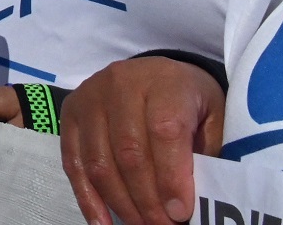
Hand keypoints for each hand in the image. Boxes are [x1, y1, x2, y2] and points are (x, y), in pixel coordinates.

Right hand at [59, 57, 226, 224]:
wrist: (158, 73)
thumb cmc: (190, 101)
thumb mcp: (213, 118)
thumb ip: (204, 155)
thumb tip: (188, 204)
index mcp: (162, 82)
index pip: (164, 131)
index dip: (171, 177)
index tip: (180, 213)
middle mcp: (120, 84)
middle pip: (128, 151)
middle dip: (146, 199)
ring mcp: (89, 99)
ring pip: (99, 162)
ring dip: (120, 203)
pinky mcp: (70, 115)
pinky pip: (73, 163)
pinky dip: (87, 199)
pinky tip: (102, 224)